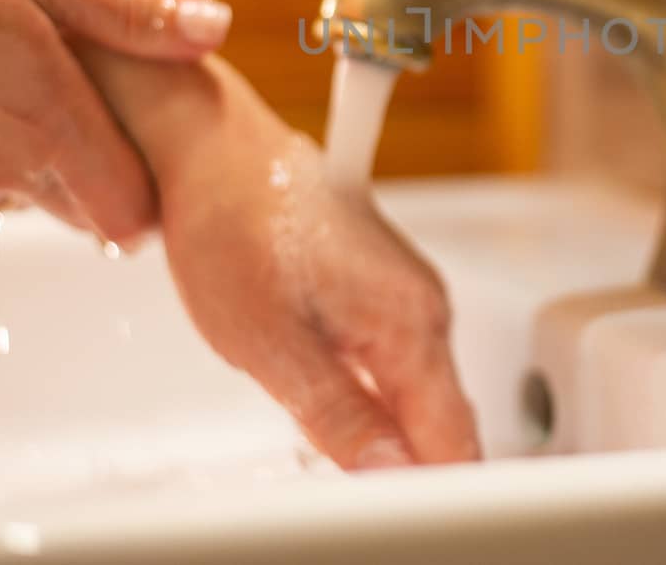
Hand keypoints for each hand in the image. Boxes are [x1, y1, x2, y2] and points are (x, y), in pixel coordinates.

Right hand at [0, 0, 231, 240]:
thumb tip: (217, 27)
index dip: (146, 196)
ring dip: (23, 154)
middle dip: (92, 173)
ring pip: (10, 190)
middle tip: (86, 110)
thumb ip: (134, 15)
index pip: (128, 214)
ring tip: (10, 82)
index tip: (148, 158)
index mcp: (56, 127)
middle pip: (75, 208)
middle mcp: (4, 171)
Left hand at [77, 50, 480, 469]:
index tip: (391, 514)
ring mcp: (406, 291)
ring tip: (332, 456)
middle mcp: (424, 304)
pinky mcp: (381, 286)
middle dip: (405, 468)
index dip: (428, 489)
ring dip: (383, 433)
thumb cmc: (233, 223)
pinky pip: (393, 363)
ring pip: (416, 394)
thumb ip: (341, 418)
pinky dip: (368, 396)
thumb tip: (390, 474)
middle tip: (347, 494)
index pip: (454, 439)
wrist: (212, 151)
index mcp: (412, 320)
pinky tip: (325, 406)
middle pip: (441, 420)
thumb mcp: (272, 344)